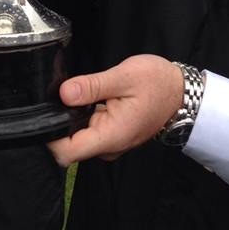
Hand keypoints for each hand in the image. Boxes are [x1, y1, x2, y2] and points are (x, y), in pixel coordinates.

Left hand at [48, 55, 183, 167]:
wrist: (181, 92)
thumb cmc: (157, 83)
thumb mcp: (125, 76)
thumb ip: (93, 86)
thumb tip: (62, 93)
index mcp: (110, 136)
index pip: (66, 153)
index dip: (49, 136)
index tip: (47, 111)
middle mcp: (108, 147)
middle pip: (69, 144)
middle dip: (61, 120)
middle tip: (66, 91)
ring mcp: (110, 143)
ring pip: (78, 136)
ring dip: (74, 116)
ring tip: (82, 91)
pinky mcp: (112, 135)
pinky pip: (89, 130)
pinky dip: (84, 115)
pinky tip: (91, 97)